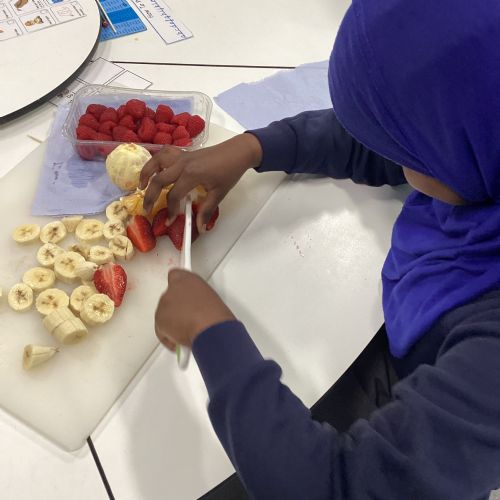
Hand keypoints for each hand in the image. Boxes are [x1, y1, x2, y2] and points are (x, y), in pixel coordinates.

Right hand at [140, 133, 262, 231]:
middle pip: (158, 180)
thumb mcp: (219, 193)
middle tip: (146, 209)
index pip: (174, 196)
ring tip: (140, 186)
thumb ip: (207, 210)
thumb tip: (199, 228)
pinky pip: (164, 153)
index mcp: (192, 175)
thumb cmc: (229, 171)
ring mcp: (181, 156)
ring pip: (156, 161)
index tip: (170, 221)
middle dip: (150, 196)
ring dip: (146, 173)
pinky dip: (155, 161)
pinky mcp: (183, 153)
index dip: (171, 210)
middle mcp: (182, 164)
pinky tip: (154, 170)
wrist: (237, 151)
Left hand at [155, 269, 235, 350]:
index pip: (175, 275)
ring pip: (163, 314)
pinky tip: (181, 340)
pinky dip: (168, 337)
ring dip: (172, 323)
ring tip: (186, 332)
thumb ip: (196, 297)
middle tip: (187, 318)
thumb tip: (194, 306)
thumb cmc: (215, 316)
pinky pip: (161, 330)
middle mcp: (173, 288)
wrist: (210, 327)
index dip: (177, 287)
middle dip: (175, 309)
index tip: (180, 293)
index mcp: (188, 279)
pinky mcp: (159, 319)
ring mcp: (164, 303)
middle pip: (168, 297)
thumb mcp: (209, 299)